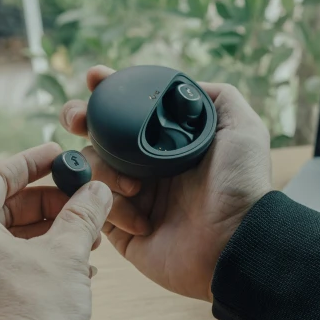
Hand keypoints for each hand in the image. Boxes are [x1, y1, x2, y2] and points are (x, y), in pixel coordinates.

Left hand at [0, 143, 112, 319]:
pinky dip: (35, 259)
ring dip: (48, 233)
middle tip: (83, 202)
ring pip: (4, 238)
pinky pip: (0, 265)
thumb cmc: (30, 315)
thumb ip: (83, 215)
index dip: (35, 161)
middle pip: (2, 206)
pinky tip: (74, 268)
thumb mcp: (66, 255)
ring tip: (87, 238)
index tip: (61, 155)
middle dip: (49, 204)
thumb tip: (97, 190)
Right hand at [60, 67, 271, 301]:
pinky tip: (142, 219)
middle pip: (96, 134)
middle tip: (78, 119)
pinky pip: (94, 208)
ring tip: (136, 187)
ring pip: (90, 168)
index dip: (107, 90)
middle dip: (80, 118)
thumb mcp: (242, 128)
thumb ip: (218, 97)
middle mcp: (146, 166)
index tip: (94, 78)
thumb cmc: (242, 184)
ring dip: (104, 170)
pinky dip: (112, 207)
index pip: (129, 110)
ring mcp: (131, 197)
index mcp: (167, 143)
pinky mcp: (121, 230)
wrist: (235, 241)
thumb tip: (185, 84)